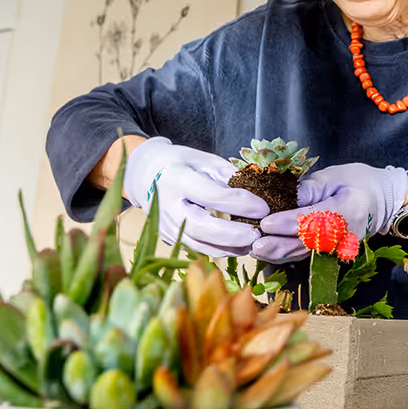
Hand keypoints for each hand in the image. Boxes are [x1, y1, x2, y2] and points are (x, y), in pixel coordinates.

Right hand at [123, 137, 267, 256]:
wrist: (143, 174)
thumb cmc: (178, 163)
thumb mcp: (202, 159)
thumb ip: (226, 175)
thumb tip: (254, 192)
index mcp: (177, 179)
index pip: (212, 195)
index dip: (239, 203)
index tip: (264, 208)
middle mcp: (168, 205)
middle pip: (201, 227)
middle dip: (232, 234)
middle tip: (257, 234)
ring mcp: (165, 225)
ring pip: (198, 244)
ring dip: (228, 247)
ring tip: (252, 243)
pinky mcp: (168, 237)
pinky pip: (196, 248)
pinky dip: (218, 250)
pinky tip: (237, 246)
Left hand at [250, 163, 407, 263]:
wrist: (384, 201)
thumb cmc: (360, 182)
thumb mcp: (336, 176)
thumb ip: (312, 187)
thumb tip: (287, 197)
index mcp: (347, 210)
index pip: (315, 220)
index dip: (289, 223)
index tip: (267, 223)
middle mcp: (344, 235)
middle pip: (308, 244)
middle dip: (279, 246)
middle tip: (256, 246)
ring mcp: (340, 248)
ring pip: (306, 254)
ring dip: (280, 254)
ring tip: (257, 251)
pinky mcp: (333, 253)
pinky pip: (308, 256)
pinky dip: (287, 255)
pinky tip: (269, 254)